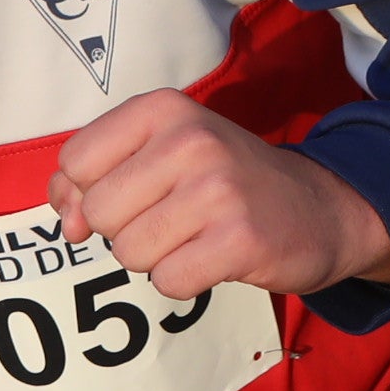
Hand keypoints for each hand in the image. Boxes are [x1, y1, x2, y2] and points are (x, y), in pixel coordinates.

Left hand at [52, 88, 389, 298]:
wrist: (323, 207)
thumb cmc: (224, 180)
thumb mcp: (159, 154)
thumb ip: (93, 177)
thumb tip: (66, 221)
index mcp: (162, 109)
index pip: (75, 162)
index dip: (88, 191)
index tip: (128, 195)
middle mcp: (190, 141)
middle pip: (100, 212)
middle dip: (124, 228)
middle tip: (172, 218)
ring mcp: (218, 190)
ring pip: (129, 251)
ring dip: (155, 257)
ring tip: (194, 236)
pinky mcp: (241, 240)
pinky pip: (168, 280)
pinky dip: (183, 281)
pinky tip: (213, 258)